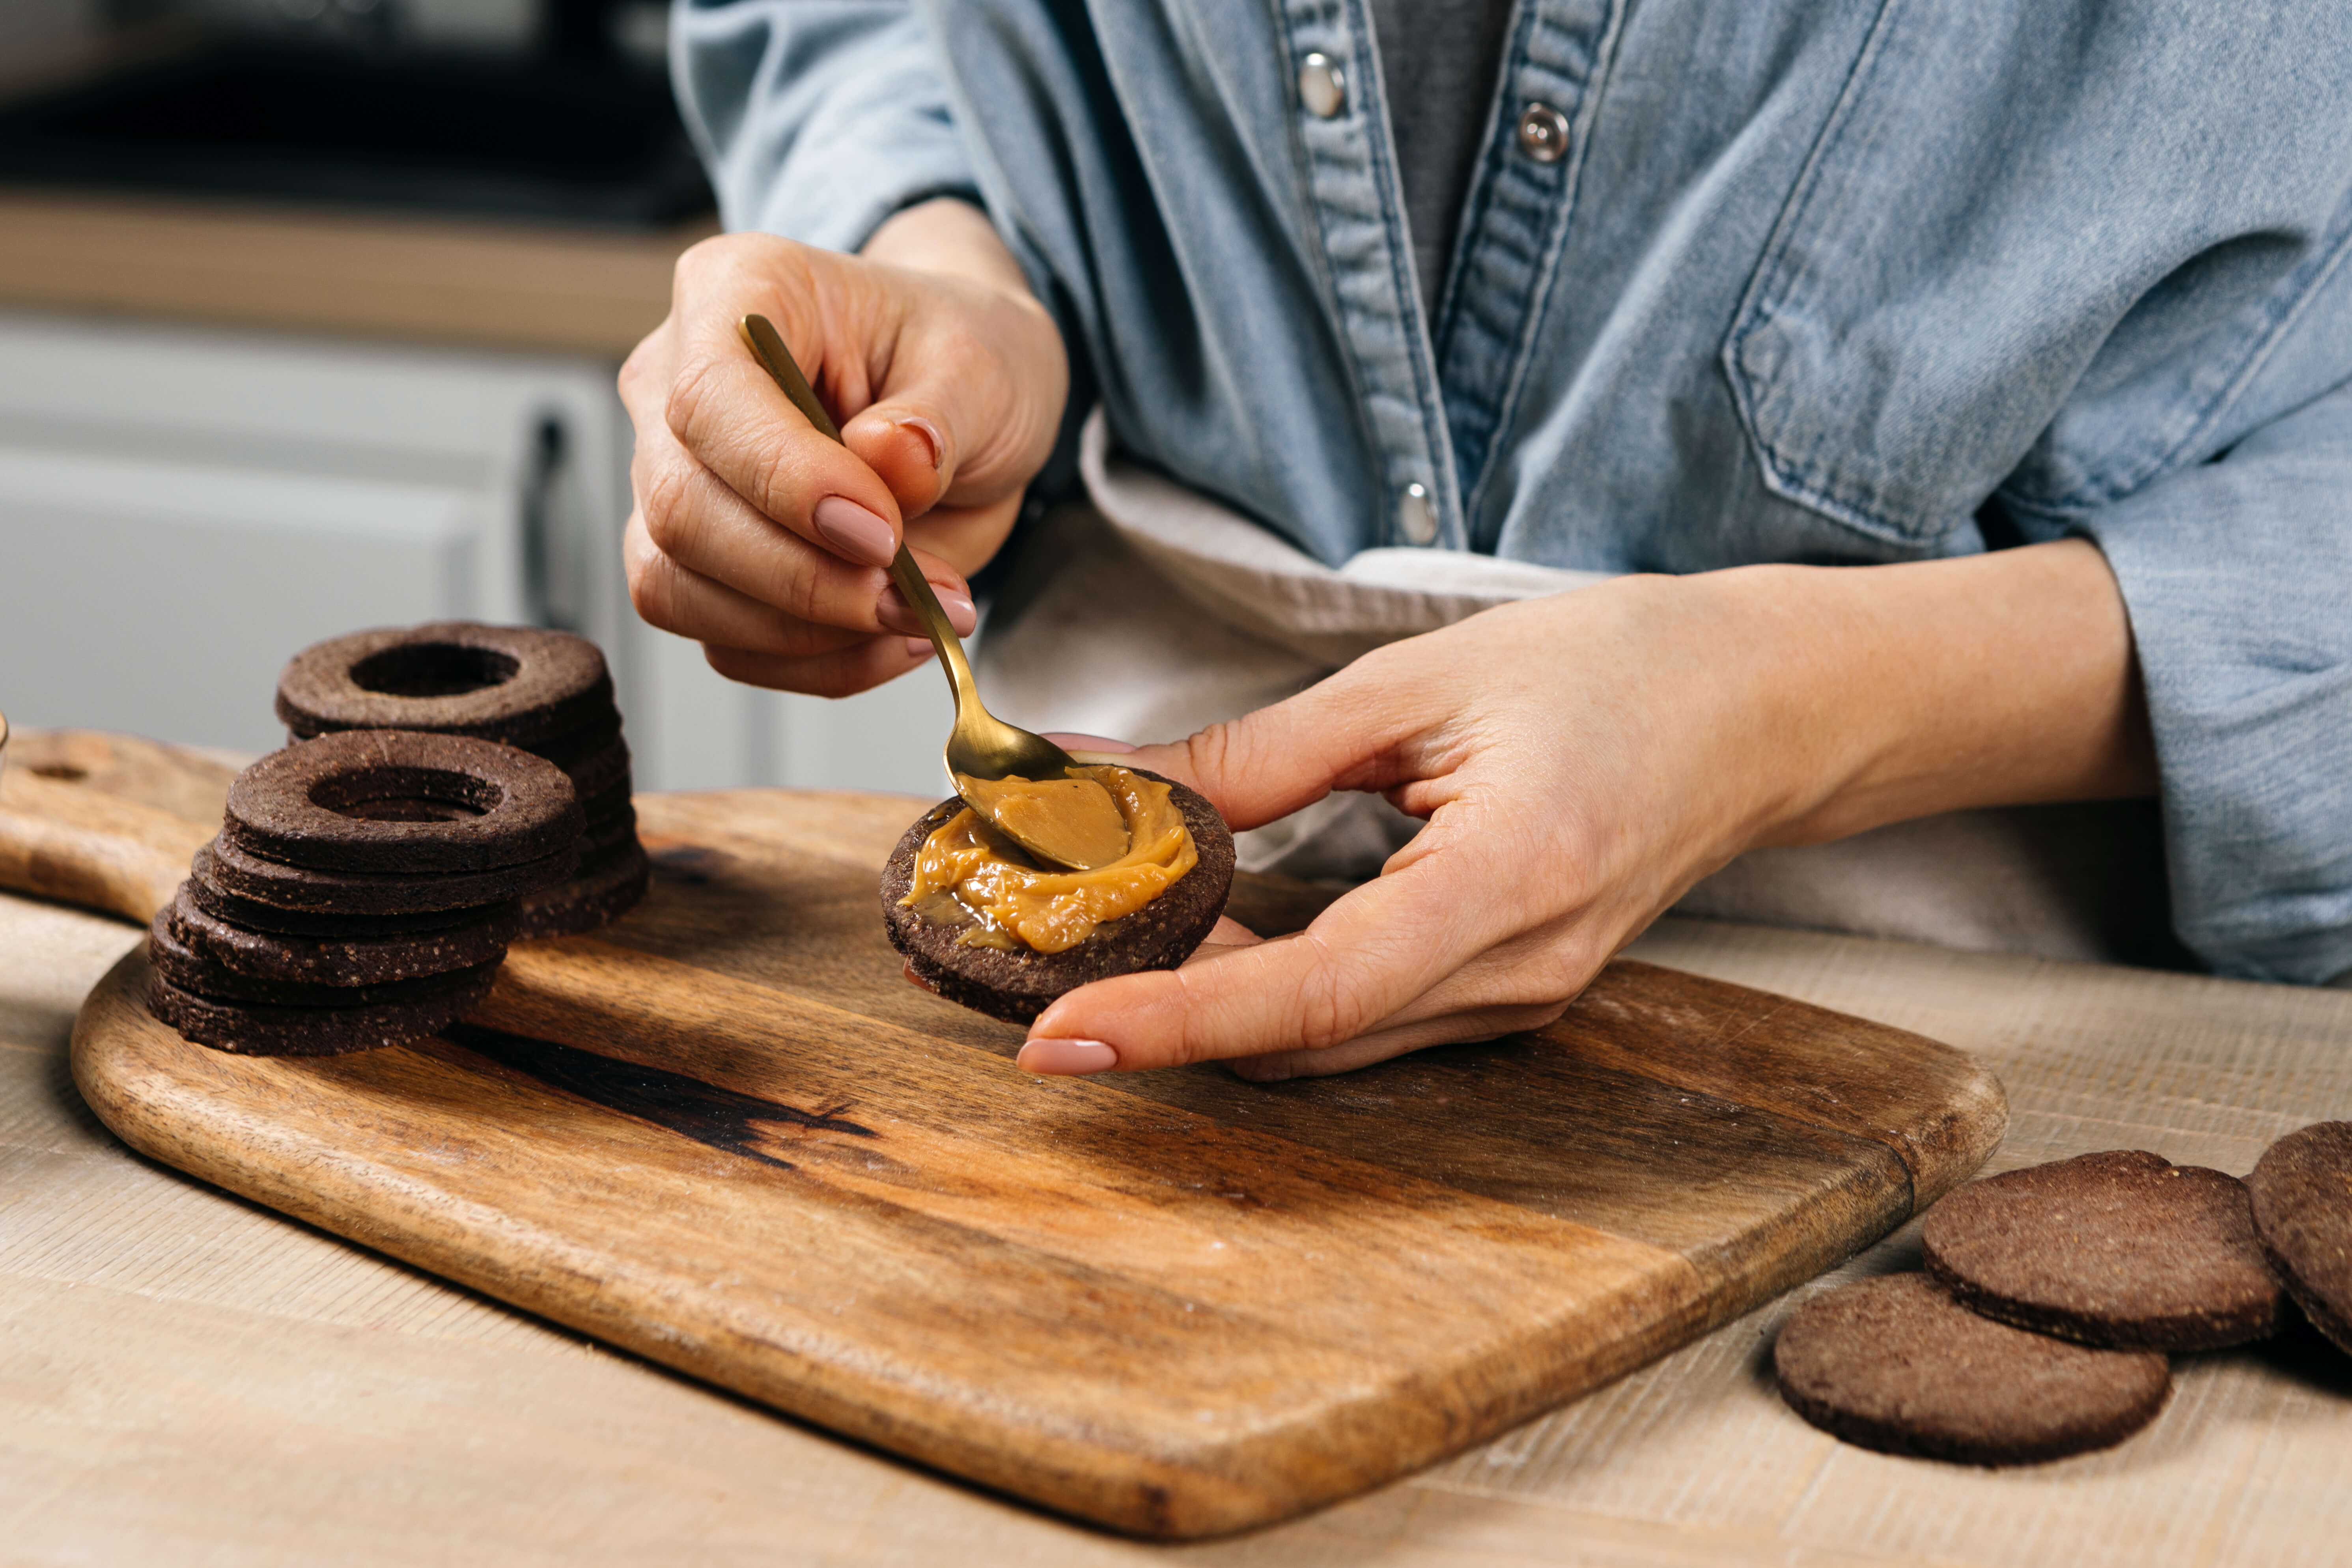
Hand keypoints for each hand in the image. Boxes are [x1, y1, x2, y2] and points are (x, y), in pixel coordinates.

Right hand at [620, 201, 1067, 694]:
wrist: (966, 402)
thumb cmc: (964, 358)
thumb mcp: (985, 364)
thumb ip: (938, 415)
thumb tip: (887, 462)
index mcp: (737, 293)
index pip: (709, 401)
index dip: (787, 482)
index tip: (882, 533)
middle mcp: (675, 384)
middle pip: (680, 511)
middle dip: (800, 577)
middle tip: (910, 595)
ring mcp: (673, 479)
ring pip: (678, 589)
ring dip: (807, 631)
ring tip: (918, 615)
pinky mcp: (699, 565)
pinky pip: (727, 643)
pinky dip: (817, 661)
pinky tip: (893, 636)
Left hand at [1015, 543, 2153, 1079]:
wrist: (1760, 708)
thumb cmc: (1619, 668)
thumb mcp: (1421, 682)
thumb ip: (1261, 750)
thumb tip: (1112, 782)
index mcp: (1509, 881)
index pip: (1311, 993)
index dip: (1174, 1023)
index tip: (1055, 1036)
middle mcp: (1519, 971)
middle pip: (1302, 1041)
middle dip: (1163, 1018)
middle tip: (1039, 965)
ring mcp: (1522, 997)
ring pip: (1327, 1044)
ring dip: (1211, 1007)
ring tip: (1109, 941)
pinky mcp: (1510, 990)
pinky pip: (1366, 1020)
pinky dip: (1273, 992)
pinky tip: (1213, 933)